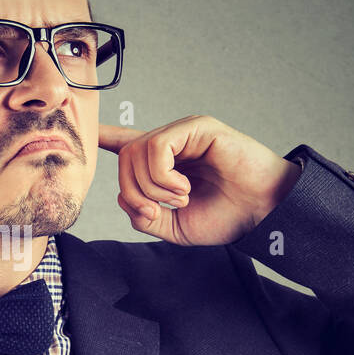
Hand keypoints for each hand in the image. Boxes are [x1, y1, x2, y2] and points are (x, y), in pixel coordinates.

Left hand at [97, 114, 301, 245]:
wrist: (263, 213)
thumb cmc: (227, 216)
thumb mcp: (175, 227)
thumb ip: (144, 216)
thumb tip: (126, 200)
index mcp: (165, 164)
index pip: (128, 144)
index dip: (107, 137)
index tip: (90, 132)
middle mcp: (171, 144)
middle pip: (124, 159)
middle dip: (133, 192)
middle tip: (159, 211)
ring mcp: (183, 132)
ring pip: (136, 153)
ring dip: (151, 187)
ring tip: (181, 199)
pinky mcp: (197, 127)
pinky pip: (156, 148)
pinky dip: (163, 177)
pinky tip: (184, 188)